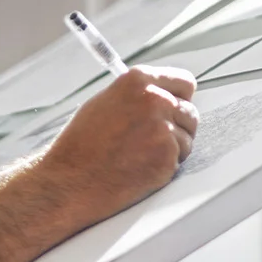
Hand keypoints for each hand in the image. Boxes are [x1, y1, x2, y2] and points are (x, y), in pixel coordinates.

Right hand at [34, 67, 198, 222]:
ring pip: (187, 137)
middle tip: (152, 139)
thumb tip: (159, 95)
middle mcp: (155, 100)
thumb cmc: (81, 145)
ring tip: (140, 154)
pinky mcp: (168, 156)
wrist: (72, 179)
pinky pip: (180, 159)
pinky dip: (165, 166)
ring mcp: (163, 129)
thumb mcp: (104, 103)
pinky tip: (141, 167)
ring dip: (172, 147)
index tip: (175, 106)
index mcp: (138, 81)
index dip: (178, 97)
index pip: (183, 82)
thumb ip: (136, 95)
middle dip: (176, 125)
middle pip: (189, 110)